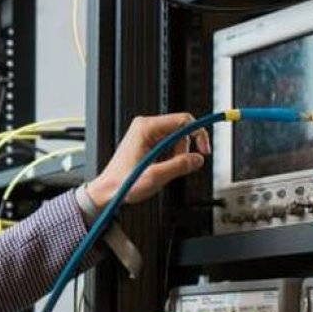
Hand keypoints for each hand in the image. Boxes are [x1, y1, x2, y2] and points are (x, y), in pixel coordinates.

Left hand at [86, 113, 210, 209]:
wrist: (108, 191)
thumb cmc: (123, 183)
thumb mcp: (155, 177)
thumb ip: (179, 166)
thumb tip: (198, 159)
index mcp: (145, 128)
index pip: (184, 120)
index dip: (199, 134)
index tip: (204, 150)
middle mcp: (145, 126)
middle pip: (181, 130)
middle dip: (185, 150)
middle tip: (178, 167)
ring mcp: (145, 134)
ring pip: (176, 139)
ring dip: (177, 156)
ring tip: (163, 170)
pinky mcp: (146, 142)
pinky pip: (168, 146)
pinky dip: (170, 158)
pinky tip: (159, 168)